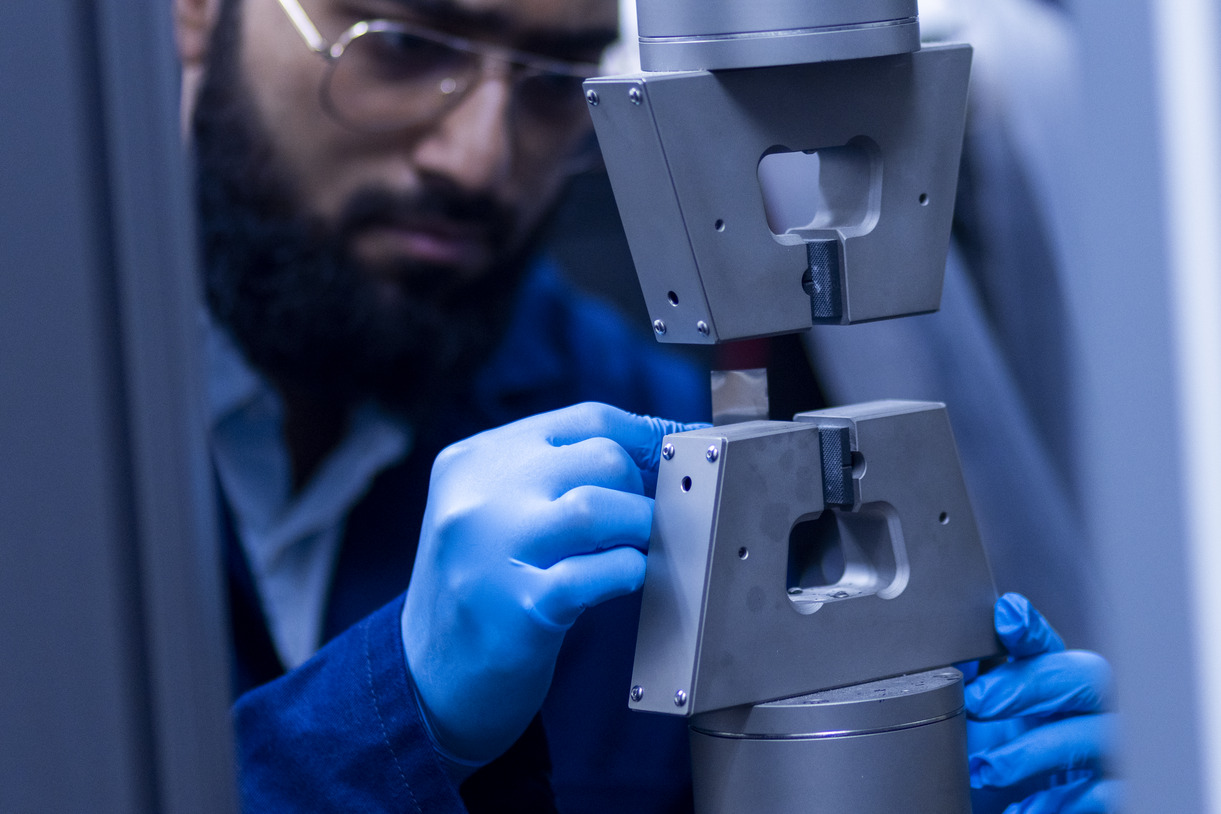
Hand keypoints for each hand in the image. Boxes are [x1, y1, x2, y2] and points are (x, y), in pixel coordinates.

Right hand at [402, 402, 697, 766]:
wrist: (431, 679)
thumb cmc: (486, 585)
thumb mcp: (496, 510)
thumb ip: (555, 474)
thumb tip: (661, 447)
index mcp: (473, 460)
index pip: (586, 419)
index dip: (646, 436)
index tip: (673, 457)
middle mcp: (477, 497)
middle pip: (601, 457)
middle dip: (639, 490)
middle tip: (642, 523)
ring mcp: (493, 551)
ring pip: (599, 507)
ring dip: (640, 528)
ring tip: (637, 549)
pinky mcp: (520, 608)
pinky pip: (602, 572)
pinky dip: (629, 571)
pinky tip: (624, 580)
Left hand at [966, 593, 1120, 812]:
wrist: (1012, 813)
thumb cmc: (1001, 761)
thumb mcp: (980, 722)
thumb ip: (969, 685)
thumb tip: (937, 653)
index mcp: (1052, 683)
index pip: (1048, 644)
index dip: (1032, 628)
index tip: (1006, 615)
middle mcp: (1087, 708)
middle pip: (1085, 675)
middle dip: (1030, 684)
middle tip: (977, 702)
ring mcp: (1107, 749)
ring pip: (1093, 734)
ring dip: (1034, 750)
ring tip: (986, 769)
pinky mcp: (1115, 791)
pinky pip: (1103, 791)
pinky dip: (1059, 800)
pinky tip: (1022, 809)